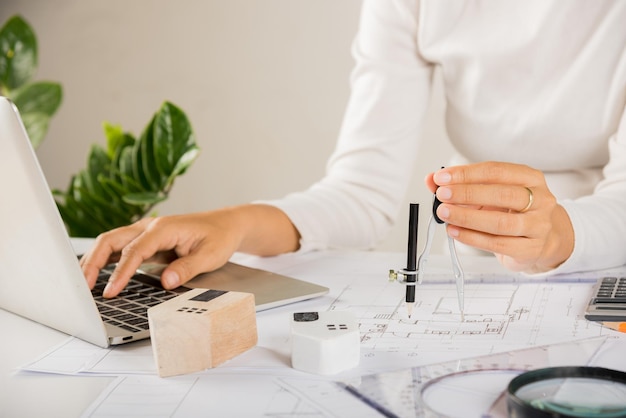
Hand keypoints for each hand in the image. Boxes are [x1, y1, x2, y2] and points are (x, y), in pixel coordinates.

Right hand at [80, 204, 299, 297]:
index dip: (121, 272)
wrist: (227, 225)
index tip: (111, 292)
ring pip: (111, 242)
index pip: (135, 250)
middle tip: (82, 287)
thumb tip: (166, 282)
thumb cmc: (220, 237)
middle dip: (93, 262)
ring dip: (94, 260)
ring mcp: (146, 232)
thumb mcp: (211, 255)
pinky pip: (121, 249)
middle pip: (112, 240)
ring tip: (82, 284)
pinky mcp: (147, 241)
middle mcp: (150, 227)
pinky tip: (96, 275)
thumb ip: (187, 268)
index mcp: (164, 228)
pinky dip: (105, 260)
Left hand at [424, 162, 573, 273]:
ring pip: (501, 222)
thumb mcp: (490, 193)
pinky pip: (498, 244)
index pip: (496, 171)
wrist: (543, 239)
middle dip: (467, 194)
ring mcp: (538, 226)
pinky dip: (472, 238)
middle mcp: (540, 200)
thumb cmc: (513, 211)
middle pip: (503, 194)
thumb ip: (461, 185)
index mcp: (530, 178)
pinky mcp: (531, 249)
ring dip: (468, 217)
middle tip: (442, 195)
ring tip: (445, 213)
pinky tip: (455, 231)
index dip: (466, 173)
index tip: (441, 177)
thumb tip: (432, 180)